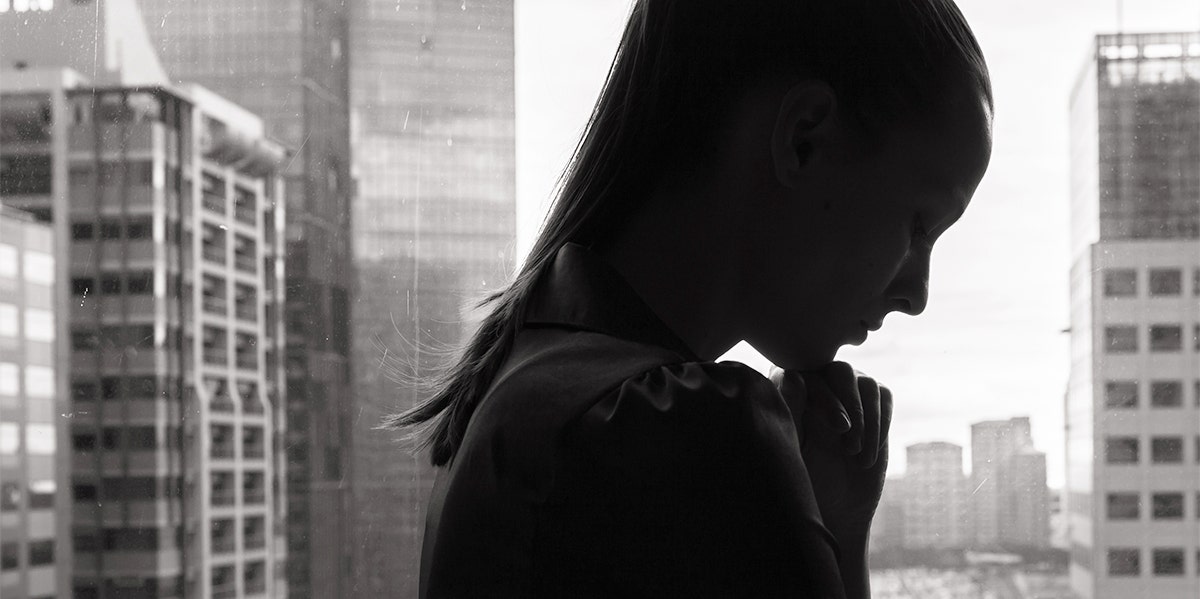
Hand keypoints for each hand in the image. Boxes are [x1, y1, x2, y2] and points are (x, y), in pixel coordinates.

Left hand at [770, 362, 891, 537]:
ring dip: (867, 420)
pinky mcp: (871, 402)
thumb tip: (793, 374)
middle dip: (851, 405)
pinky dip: (881, 423)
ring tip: (857, 456)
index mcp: (788, 390)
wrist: (835, 506)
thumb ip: (791, 411)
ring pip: (865, 383)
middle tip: (850, 443)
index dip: (826, 397)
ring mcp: (846, 390)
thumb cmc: (805, 478)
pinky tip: (869, 453)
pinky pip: (883, 395)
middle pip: (840, 371)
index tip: (840, 428)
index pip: (809, 373)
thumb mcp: (794, 449)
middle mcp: (818, 383)